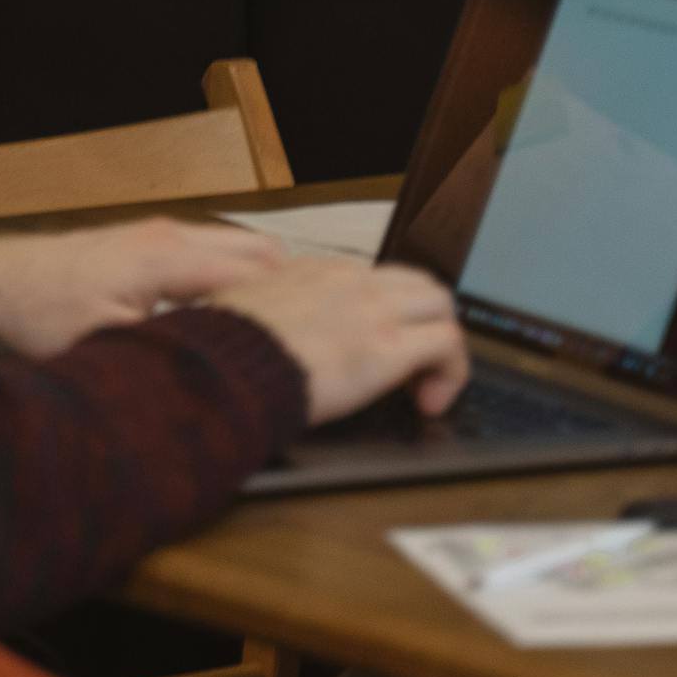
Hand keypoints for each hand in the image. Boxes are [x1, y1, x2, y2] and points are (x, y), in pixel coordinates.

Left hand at [0, 217, 285, 357]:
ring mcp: (165, 234)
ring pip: (242, 249)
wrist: (1, 278)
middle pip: (261, 254)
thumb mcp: (104, 346)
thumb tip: (211, 375)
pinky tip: (235, 316)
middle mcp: (172, 236)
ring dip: (263, 284)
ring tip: (279, 329)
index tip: (317, 332)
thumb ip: (163, 352)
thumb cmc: (40, 310)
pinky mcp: (155, 241)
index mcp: (166, 258)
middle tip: (309, 334)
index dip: (290, 306)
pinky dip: (237, 277)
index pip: (255, 274)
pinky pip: (217, 251)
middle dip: (290, 292)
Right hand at [209, 257, 469, 424]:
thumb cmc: (224, 351)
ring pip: (440, 303)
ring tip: (424, 386)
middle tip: (412, 367)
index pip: (373, 279)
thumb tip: (260, 333)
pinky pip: (448, 344)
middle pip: (417, 284)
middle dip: (425, 322)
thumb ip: (263, 314)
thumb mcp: (240, 314)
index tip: (374, 346)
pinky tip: (430, 403)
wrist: (226, 368)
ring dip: (442, 344)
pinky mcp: (388, 347)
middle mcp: (352, 281)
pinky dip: (451, 373)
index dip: (384, 314)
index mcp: (315, 272)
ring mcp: (374, 309)